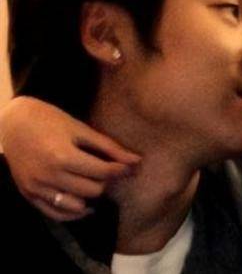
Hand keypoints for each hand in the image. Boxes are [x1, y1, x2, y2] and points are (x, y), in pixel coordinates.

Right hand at [0, 96, 140, 220]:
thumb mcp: (81, 129)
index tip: (131, 167)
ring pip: (77, 206)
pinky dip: (73, 212)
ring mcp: (37, 188)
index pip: (102, 173)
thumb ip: (109, 147)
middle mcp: (48, 176)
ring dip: (90, 196)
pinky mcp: (29, 196)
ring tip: (92, 181)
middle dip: (105, 181)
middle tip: (108, 170)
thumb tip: (136, 161)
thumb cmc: (50, 121)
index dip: (121, 170)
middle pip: (93, 191)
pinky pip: (56, 214)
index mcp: (63, 156)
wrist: (12, 123)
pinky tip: (84, 203)